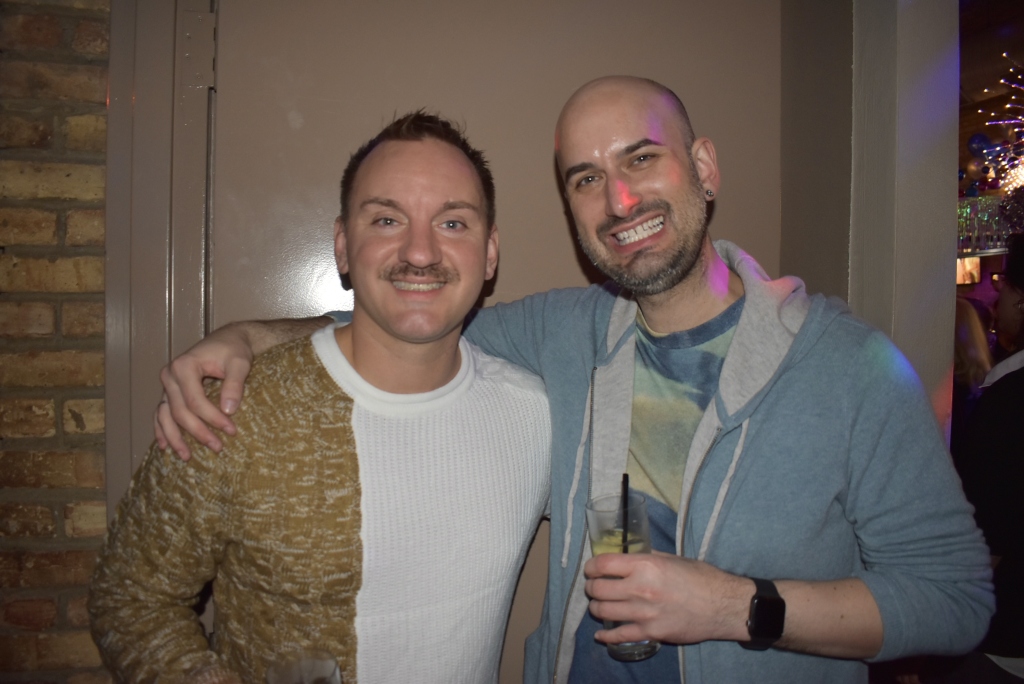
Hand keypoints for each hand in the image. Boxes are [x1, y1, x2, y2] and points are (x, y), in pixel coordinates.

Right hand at [154, 324, 254, 459]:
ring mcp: (167, 384)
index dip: (212, 418)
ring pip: (165, 415)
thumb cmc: (234, 350)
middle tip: (217, 448)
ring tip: (186, 457)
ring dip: (175, 437)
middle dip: (198, 432)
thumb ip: (234, 384)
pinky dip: (161, 429)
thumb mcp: (240, 363)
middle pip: (180, 411)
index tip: (231, 431)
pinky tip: (165, 446)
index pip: (195, 401)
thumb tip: (228, 410)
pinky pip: (160, 413)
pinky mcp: (169, 391)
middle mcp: (169, 375)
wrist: (228, 340)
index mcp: (183, 366)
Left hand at [583, 551, 750, 645]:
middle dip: (591, 587)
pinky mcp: (651, 632)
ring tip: (599, 605)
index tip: (591, 569)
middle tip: (594, 587)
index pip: (603, 564)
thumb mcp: (673, 559)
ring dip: (596, 608)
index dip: (591, 566)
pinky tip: (601, 635)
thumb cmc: (701, 577)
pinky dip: (606, 637)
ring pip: (603, 612)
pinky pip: (619, 636)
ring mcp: (644, 613)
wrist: (723, 605)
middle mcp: (640, 588)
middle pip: (598, 589)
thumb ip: (648, 557)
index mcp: (645, 565)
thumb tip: (629, 554)